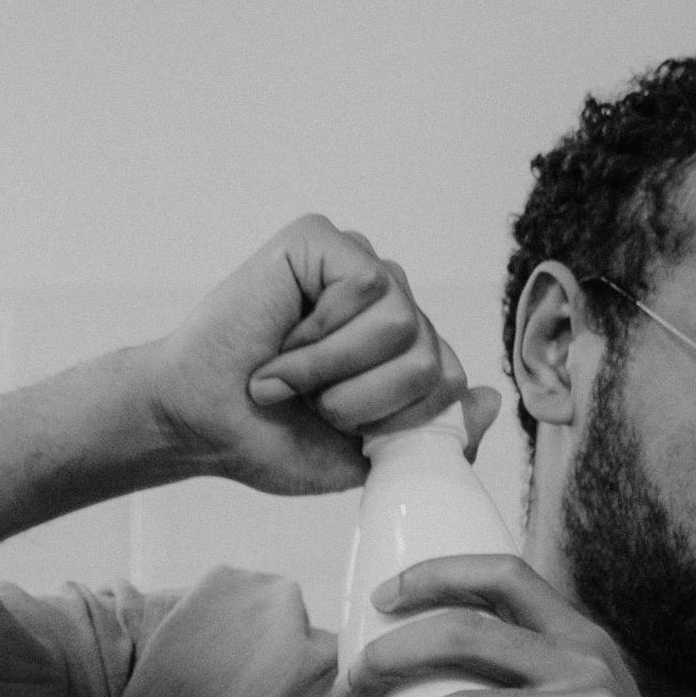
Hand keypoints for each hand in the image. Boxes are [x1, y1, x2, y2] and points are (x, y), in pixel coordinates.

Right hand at [144, 215, 480, 498]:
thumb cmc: (272, 437)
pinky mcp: (322, 240)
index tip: (334, 426)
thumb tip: (493, 398)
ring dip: (334, 370)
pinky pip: (366, 288)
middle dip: (364, 400)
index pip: (449, 381)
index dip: (394, 420)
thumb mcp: (369, 456)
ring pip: (402, 326)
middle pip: (431, 359)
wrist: (201, 423)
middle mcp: (387, 299)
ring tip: (288, 370)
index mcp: (403, 346)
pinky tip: (281, 335)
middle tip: (308, 399)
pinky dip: (318, 336)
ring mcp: (357, 264)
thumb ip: (436, 434)